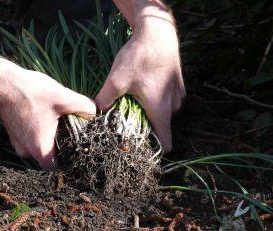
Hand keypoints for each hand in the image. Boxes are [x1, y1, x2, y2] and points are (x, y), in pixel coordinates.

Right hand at [0, 68, 95, 169]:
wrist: (2, 81)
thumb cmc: (31, 91)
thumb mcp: (64, 97)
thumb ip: (84, 107)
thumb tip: (95, 114)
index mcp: (39, 146)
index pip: (55, 168)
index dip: (68, 162)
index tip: (78, 150)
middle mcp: (26, 150)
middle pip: (48, 158)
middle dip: (62, 148)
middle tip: (74, 134)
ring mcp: (18, 143)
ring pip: (40, 149)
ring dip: (51, 140)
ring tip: (62, 125)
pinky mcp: (15, 134)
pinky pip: (32, 141)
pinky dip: (42, 135)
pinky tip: (49, 120)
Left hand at [96, 11, 184, 151]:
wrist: (158, 32)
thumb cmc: (140, 57)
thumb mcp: (117, 78)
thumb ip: (105, 98)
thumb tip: (96, 111)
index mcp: (160, 109)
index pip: (166, 141)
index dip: (156, 150)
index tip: (143, 152)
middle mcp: (173, 105)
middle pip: (162, 126)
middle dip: (149, 128)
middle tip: (131, 123)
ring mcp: (178, 94)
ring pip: (165, 112)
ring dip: (153, 113)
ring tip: (138, 105)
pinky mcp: (178, 84)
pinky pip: (169, 100)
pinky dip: (159, 101)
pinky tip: (146, 91)